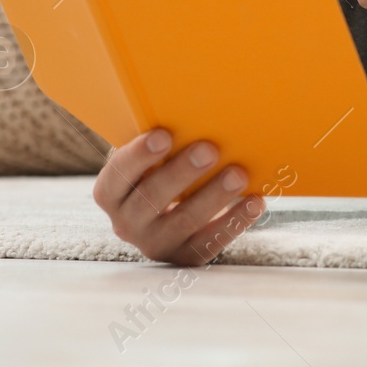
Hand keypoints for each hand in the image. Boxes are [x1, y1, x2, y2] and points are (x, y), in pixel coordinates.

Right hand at [91, 129, 261, 265]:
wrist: (173, 214)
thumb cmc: (163, 171)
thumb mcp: (152, 159)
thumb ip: (160, 142)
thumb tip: (193, 109)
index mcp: (112, 193)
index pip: (117, 175)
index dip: (139, 155)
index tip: (164, 134)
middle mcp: (126, 223)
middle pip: (151, 198)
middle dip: (182, 172)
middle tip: (210, 149)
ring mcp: (155, 244)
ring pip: (184, 221)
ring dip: (214, 196)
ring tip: (239, 174)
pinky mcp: (185, 257)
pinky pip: (210, 243)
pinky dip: (234, 221)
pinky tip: (255, 201)